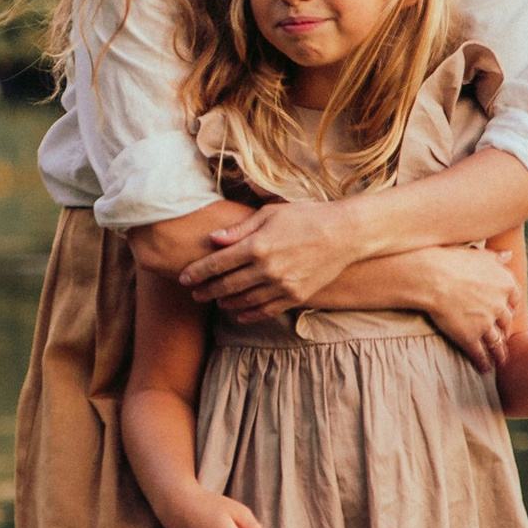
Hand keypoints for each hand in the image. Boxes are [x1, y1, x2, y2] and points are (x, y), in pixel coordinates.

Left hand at [177, 199, 356, 321]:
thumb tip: (213, 239)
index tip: (183, 278)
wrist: (345, 234)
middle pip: (226, 286)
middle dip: (206, 291)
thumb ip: (240, 229)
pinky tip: (238, 313)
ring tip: (214, 301)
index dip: (197, 273)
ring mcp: (282, 286)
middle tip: (194, 294)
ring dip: (225, 303)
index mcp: (257, 246)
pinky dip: (248, 314)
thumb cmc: (306, 217)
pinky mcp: (296, 296)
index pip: (217, 264)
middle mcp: (267, 269)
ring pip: (243, 301)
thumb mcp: (270, 214)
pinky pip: (266, 310)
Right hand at [417, 244, 521, 371]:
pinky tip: (484, 369)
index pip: (514, 300)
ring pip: (496, 342)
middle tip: (504, 339)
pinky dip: (483, 363)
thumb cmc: (451, 260)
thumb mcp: (478, 254)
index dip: (510, 308)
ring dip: (499, 353)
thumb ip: (495, 257)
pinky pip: (479, 354)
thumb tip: (508, 255)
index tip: (508, 314)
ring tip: (501, 361)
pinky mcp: (470, 337)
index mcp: (505, 284)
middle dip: (506, 332)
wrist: (431, 277)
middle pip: (506, 323)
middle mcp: (500, 305)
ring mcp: (486, 324)